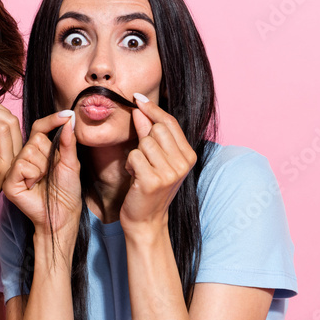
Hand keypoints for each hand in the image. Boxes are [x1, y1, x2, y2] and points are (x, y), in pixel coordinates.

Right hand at [3, 110, 81, 236]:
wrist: (63, 213)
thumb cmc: (67, 190)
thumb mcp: (70, 162)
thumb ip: (67, 140)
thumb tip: (69, 118)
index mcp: (38, 150)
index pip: (40, 128)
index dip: (52, 120)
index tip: (67, 115)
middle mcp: (24, 157)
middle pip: (35, 139)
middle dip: (48, 155)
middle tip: (50, 172)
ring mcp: (15, 168)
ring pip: (29, 152)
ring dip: (42, 168)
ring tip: (42, 181)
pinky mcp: (9, 180)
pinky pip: (22, 165)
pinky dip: (34, 175)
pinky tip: (33, 186)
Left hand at [120, 95, 196, 231]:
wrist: (146, 220)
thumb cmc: (149, 187)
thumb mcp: (155, 158)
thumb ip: (149, 133)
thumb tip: (140, 108)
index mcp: (189, 155)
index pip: (170, 122)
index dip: (152, 109)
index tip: (137, 98)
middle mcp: (183, 163)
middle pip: (157, 129)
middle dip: (143, 137)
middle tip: (142, 157)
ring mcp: (170, 173)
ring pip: (144, 142)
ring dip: (135, 154)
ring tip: (139, 169)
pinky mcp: (153, 181)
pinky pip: (134, 156)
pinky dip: (130, 164)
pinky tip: (135, 177)